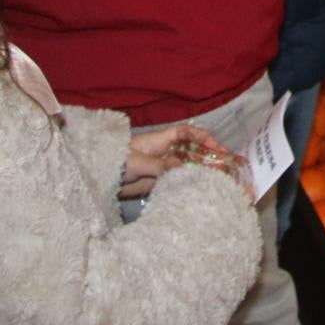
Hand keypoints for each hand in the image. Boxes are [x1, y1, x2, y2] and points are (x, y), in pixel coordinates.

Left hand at [120, 124, 251, 201]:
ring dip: (200, 172)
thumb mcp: (140, 162)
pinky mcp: (156, 183)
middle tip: (225, 168)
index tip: (217, 147)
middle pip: (190, 151)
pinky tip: (198, 191)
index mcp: (161, 141)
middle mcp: (164, 153)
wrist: (100, 177)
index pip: (187, 133)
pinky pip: (177, 182)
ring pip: (186, 168)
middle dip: (207, 157)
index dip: (203, 137)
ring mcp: (161, 168)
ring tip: (217, 181)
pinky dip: (188, 185)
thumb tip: (183, 168)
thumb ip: (162, 166)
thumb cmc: (118, 161)